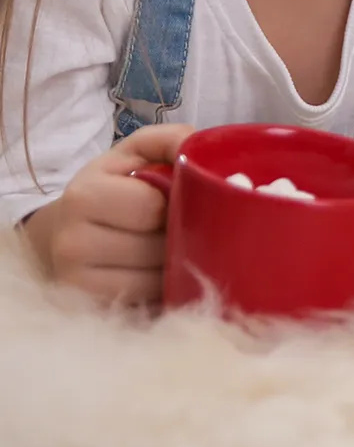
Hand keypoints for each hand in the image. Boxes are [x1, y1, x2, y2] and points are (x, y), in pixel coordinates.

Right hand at [21, 123, 192, 304]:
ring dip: (177, 263)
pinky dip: (163, 286)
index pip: (153, 208)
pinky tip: (164, 268)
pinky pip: (144, 300)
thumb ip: (170, 139)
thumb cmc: (111, 185)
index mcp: (84, 196)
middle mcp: (72, 243)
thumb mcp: (136, 151)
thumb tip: (199, 148)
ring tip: (178, 243)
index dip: (180, 202)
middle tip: (189, 222)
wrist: (61, 230)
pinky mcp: (86, 306)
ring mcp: (75, 282)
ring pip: (153, 279)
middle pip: (155, 246)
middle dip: (182, 234)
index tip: (186, 197)